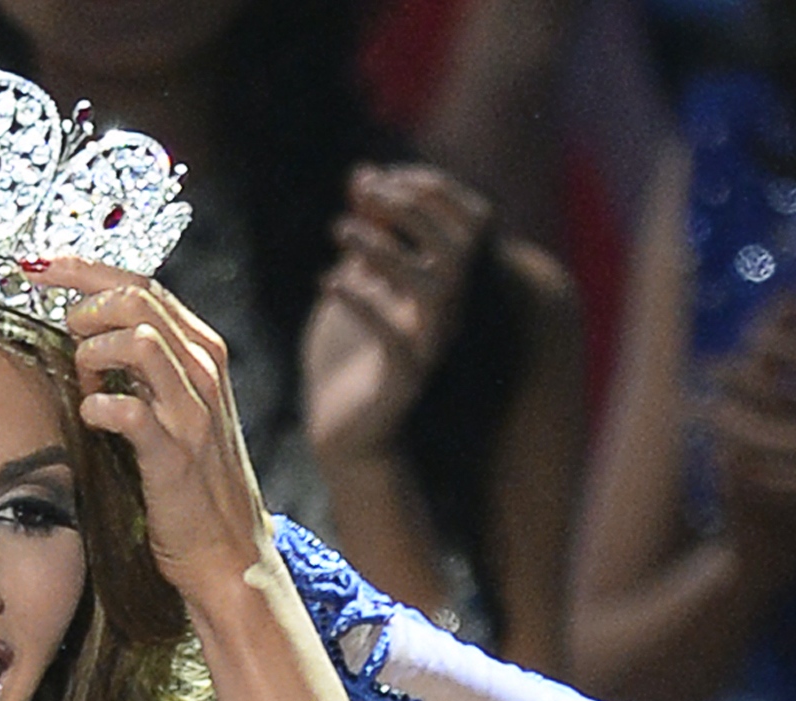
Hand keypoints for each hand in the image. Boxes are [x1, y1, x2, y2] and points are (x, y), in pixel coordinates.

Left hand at [43, 258, 276, 608]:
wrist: (228, 550)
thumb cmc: (191, 479)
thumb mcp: (174, 405)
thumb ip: (142, 364)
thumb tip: (85, 331)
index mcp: (202, 351)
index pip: (143, 284)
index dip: (85, 269)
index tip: (39, 266)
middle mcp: (204, 371)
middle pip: (138, 299)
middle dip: (84, 301)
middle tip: (59, 325)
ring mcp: (193, 413)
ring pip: (141, 342)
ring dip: (95, 348)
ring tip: (81, 373)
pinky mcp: (176, 456)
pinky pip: (133, 412)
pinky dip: (101, 405)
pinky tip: (90, 414)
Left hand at [301, 164, 490, 466]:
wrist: (339, 430)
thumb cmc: (349, 353)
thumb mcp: (355, 280)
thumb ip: (367, 232)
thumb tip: (364, 175)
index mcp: (442, 285)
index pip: (468, 222)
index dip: (432, 189)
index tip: (379, 178)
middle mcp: (445, 315)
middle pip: (459, 248)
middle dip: (413, 211)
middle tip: (363, 195)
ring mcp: (428, 348)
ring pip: (434, 290)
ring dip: (388, 251)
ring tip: (340, 231)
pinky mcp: (403, 382)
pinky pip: (394, 339)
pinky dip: (362, 303)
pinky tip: (327, 282)